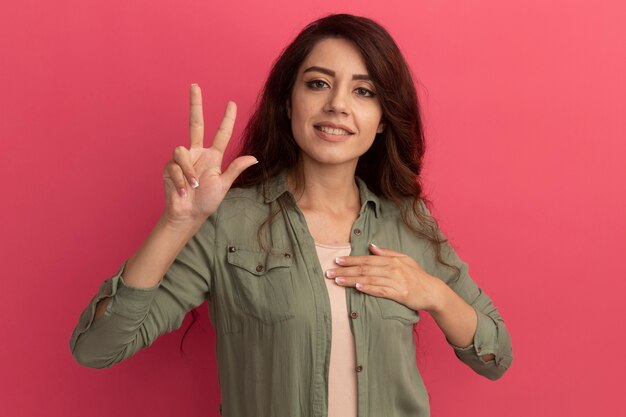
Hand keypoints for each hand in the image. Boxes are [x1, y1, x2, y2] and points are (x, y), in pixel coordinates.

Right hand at [162, 84, 256, 226]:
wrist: (188, 215)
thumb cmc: (206, 201)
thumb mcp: (224, 185)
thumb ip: (235, 169)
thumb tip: (254, 157)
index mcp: (213, 156)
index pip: (221, 133)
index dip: (227, 119)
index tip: (232, 104)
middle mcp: (197, 153)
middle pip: (195, 123)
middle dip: (195, 104)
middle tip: (195, 85)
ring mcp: (182, 159)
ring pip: (181, 151)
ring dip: (188, 171)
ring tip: (193, 187)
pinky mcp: (169, 167)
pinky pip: (174, 166)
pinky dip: (180, 180)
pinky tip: (182, 191)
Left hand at [324, 243, 444, 311]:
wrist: (432, 291)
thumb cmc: (416, 276)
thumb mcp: (404, 259)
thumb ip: (386, 253)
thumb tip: (371, 246)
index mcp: (391, 260)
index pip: (366, 259)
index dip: (350, 260)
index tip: (337, 261)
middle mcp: (392, 269)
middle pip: (364, 269)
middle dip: (345, 271)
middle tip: (329, 272)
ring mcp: (396, 281)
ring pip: (369, 279)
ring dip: (352, 280)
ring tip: (337, 281)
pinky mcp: (399, 294)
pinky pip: (381, 290)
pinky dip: (369, 288)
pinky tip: (358, 288)